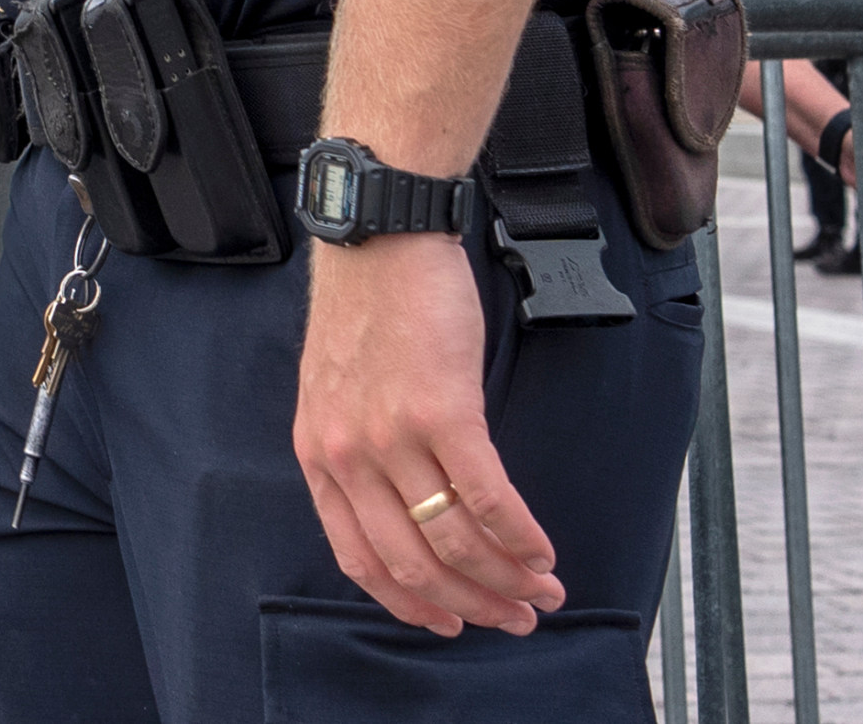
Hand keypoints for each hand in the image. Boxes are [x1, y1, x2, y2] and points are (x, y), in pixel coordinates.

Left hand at [291, 237, 565, 636]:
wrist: (379, 238)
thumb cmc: (369, 308)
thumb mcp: (337, 392)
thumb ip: (360, 454)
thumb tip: (410, 515)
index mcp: (320, 456)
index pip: (360, 560)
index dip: (411, 604)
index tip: (450, 623)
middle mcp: (349, 456)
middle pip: (413, 563)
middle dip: (472, 604)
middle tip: (516, 617)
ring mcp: (393, 436)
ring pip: (454, 539)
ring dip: (507, 577)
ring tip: (542, 590)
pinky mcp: (441, 410)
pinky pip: (487, 496)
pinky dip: (520, 535)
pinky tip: (542, 550)